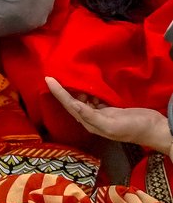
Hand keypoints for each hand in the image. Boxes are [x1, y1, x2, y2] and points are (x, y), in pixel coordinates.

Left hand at [45, 77, 172, 151]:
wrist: (154, 129)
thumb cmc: (133, 127)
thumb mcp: (111, 123)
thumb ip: (91, 115)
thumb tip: (73, 105)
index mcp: (89, 122)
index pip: (69, 105)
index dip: (58, 92)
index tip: (48, 78)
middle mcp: (91, 119)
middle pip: (72, 102)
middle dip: (63, 90)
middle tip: (56, 74)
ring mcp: (100, 114)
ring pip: (83, 100)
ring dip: (76, 89)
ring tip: (69, 75)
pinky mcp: (109, 109)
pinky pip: (94, 98)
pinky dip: (89, 91)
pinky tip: (87, 83)